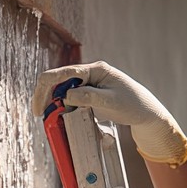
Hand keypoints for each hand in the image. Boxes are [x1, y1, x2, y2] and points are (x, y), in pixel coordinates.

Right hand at [31, 62, 186, 165]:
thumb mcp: (112, 103)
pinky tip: (62, 117)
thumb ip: (90, 98)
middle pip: (58, 80)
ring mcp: (89, 83)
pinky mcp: (90, 93)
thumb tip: (66, 96)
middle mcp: (90, 73)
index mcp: (95, 69)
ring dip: (55, 102)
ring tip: (51, 118)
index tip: (39, 108)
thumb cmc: (133, 105)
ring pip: (63, 89)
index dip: (45, 89)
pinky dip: (64, 107)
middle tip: (40, 115)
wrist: (147, 113)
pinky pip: (71, 97)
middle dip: (46, 96)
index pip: (62, 73)